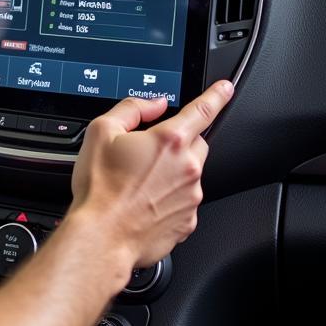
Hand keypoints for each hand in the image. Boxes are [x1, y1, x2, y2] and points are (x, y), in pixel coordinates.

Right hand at [68, 81, 234, 270]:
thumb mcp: (101, 132)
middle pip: (196, 144)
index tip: (225, 89)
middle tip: (147, 154)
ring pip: (190, 175)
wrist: (102, 236)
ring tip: (137, 185)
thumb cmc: (100, 188)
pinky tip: (143, 204)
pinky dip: (168, 200)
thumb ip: (132, 108)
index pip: (203, 110)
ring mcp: (191, 197)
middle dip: (178, 144)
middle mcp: (187, 168)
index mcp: (169, 141)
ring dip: (171, 174)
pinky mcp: (188, 222)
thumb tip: (154, 105)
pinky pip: (184, 202)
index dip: (217, 95)